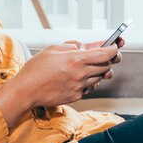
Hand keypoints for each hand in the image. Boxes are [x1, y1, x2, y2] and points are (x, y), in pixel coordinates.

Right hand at [0, 43, 118, 126]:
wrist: (26, 91)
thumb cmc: (36, 69)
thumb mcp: (52, 49)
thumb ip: (70, 46)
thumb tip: (82, 47)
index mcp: (76, 59)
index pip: (105, 54)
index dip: (114, 49)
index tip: (116, 46)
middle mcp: (81, 74)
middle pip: (106, 66)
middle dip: (110, 60)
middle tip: (108, 55)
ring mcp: (79, 87)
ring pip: (99, 78)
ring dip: (99, 71)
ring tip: (90, 66)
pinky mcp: (76, 97)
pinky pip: (88, 88)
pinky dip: (88, 82)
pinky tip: (78, 78)